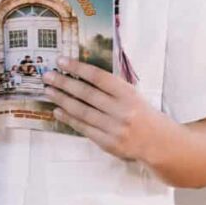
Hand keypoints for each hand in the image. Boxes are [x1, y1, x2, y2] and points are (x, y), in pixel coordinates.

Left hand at [41, 57, 160, 162]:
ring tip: (49, 91)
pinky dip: (69, 119)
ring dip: (62, 100)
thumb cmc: (141, 112)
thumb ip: (111, 86)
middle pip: (87, 94)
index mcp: (128, 93)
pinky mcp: (108, 143)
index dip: (78, 67)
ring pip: (82, 112)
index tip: (62, 61)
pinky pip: (84, 128)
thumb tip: (80, 72)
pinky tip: (58, 111)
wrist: (157, 141)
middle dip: (64, 83)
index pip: (99, 77)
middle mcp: (122, 110)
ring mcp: (114, 128)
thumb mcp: (132, 93)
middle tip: (48, 76)